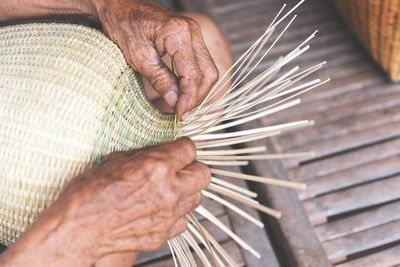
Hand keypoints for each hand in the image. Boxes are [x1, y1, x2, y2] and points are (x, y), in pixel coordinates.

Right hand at [0, 137, 209, 265]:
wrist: (76, 230)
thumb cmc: (88, 192)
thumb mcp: (114, 160)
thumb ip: (145, 154)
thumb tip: (161, 150)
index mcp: (156, 167)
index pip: (190, 148)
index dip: (183, 147)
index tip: (177, 149)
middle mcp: (169, 191)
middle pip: (204, 174)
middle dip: (193, 167)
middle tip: (179, 168)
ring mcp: (168, 216)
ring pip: (198, 197)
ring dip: (187, 190)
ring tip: (169, 188)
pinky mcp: (164, 234)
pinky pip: (184, 220)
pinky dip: (177, 213)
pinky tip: (161, 208)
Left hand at [92, 0, 218, 117]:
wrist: (119, 6)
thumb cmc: (123, 25)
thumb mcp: (138, 56)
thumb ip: (160, 79)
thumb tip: (175, 102)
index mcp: (179, 33)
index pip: (193, 75)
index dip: (188, 99)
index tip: (180, 115)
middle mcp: (192, 31)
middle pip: (208, 73)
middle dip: (198, 96)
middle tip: (182, 113)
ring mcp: (194, 33)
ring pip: (208, 69)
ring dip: (198, 90)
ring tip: (183, 105)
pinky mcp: (191, 38)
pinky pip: (201, 63)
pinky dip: (195, 80)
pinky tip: (183, 92)